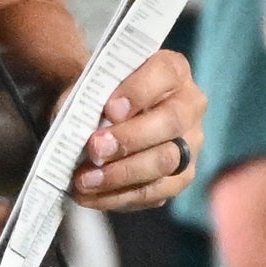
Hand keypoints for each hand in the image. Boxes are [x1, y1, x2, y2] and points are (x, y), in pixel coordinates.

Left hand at [70, 49, 202, 211]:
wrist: (107, 113)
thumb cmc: (103, 92)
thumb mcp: (94, 82)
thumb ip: (87, 94)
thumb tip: (75, 122)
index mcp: (173, 70)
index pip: (164, 73)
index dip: (138, 92)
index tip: (109, 109)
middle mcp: (190, 105)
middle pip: (170, 122)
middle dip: (130, 138)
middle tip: (94, 149)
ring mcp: (190, 143)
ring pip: (166, 161)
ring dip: (122, 173)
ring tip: (86, 180)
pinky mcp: (181, 177)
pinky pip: (156, 192)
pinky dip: (119, 196)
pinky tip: (91, 196)